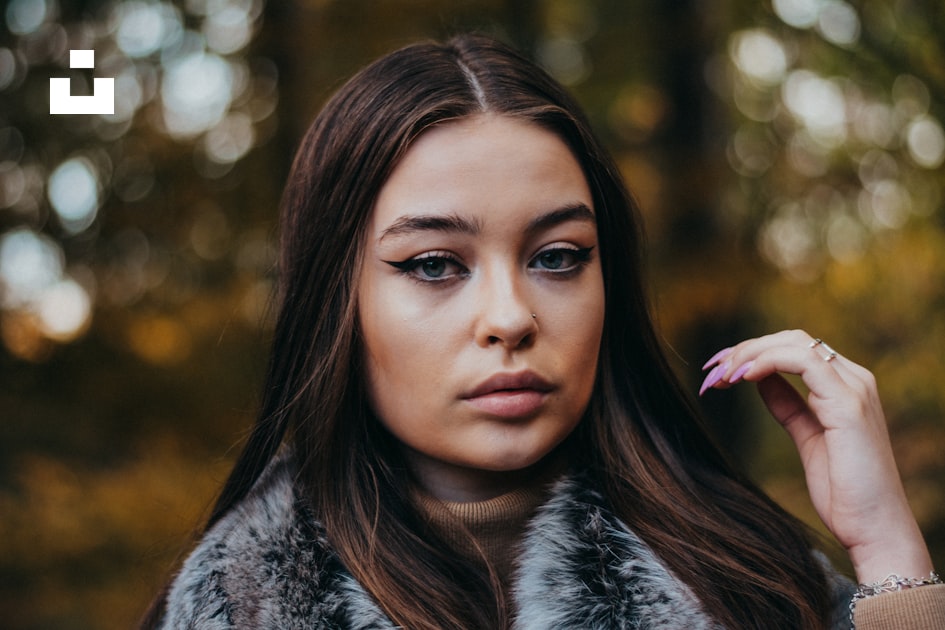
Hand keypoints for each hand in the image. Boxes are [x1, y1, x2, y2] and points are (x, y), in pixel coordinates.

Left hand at [701, 330, 932, 583]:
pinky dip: (768, 362)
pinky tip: (743, 377)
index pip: (794, 348)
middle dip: (744, 349)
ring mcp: (855, 389)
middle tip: (711, 372)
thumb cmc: (844, 492)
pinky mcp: (849, 404)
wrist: (874, 530)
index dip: (752, 353)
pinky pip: (804, 362)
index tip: (717, 371)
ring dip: (749, 354)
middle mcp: (855, 380)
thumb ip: (788, 405)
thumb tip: (759, 378)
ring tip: (721, 376)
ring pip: (795, 344)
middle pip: (791, 340)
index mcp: (846, 386)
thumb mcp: (807, 437)